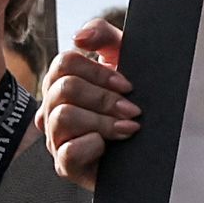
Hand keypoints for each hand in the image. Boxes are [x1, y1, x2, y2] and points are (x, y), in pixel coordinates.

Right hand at [37, 10, 139, 182]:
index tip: (126, 85)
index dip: (97, 72)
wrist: (150, 148)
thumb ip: (103, 36)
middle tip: (131, 109)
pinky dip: (93, 146)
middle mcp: (52, 108)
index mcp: (63, 82)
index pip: (64, 63)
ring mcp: (55, 138)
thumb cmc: (133, 101)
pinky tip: (109, 148)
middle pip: (64, 88)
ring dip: (102, 121)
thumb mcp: (123, 60)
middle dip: (103, 98)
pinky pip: (68, 151)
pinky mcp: (65, 166)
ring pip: (63, 116)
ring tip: (127, 129)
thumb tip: (78, 37)